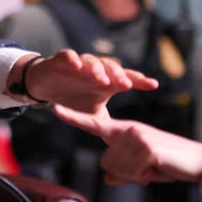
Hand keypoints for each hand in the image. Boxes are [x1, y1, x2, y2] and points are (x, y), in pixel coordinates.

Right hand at [22, 50, 158, 112]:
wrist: (47, 86)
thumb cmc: (75, 98)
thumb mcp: (93, 114)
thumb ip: (107, 125)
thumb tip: (123, 145)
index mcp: (107, 82)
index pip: (126, 79)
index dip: (140, 81)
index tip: (154, 85)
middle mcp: (96, 70)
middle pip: (112, 68)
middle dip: (120, 76)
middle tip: (127, 85)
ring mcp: (80, 64)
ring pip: (92, 62)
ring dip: (99, 70)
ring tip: (103, 80)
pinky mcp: (62, 60)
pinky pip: (68, 56)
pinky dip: (73, 59)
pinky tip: (77, 65)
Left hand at [54, 105, 201, 191]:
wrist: (199, 162)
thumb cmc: (171, 164)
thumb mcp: (144, 170)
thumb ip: (123, 173)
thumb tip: (108, 178)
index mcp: (127, 131)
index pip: (96, 124)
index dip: (75, 118)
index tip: (55, 109)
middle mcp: (130, 129)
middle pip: (107, 162)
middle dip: (126, 174)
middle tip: (148, 168)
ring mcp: (138, 136)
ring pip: (117, 168)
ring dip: (136, 175)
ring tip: (154, 167)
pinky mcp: (146, 147)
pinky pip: (131, 172)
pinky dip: (144, 177)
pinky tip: (157, 169)